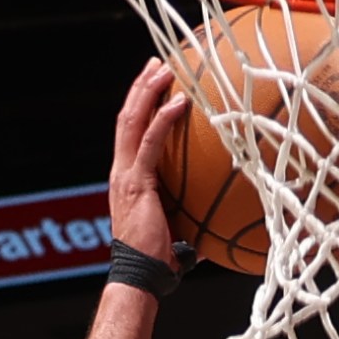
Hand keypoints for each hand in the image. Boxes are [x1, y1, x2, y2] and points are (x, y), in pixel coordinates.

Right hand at [107, 57, 188, 269]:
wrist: (140, 276)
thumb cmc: (159, 260)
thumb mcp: (174, 226)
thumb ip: (188, 209)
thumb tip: (218, 211)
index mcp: (126, 178)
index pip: (129, 132)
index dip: (139, 105)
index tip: (153, 84)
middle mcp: (120, 171)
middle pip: (127, 117)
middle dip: (141, 87)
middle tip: (157, 63)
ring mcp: (125, 175)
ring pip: (132, 121)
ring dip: (148, 91)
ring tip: (164, 69)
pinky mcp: (136, 182)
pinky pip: (150, 143)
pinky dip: (164, 119)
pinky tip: (180, 101)